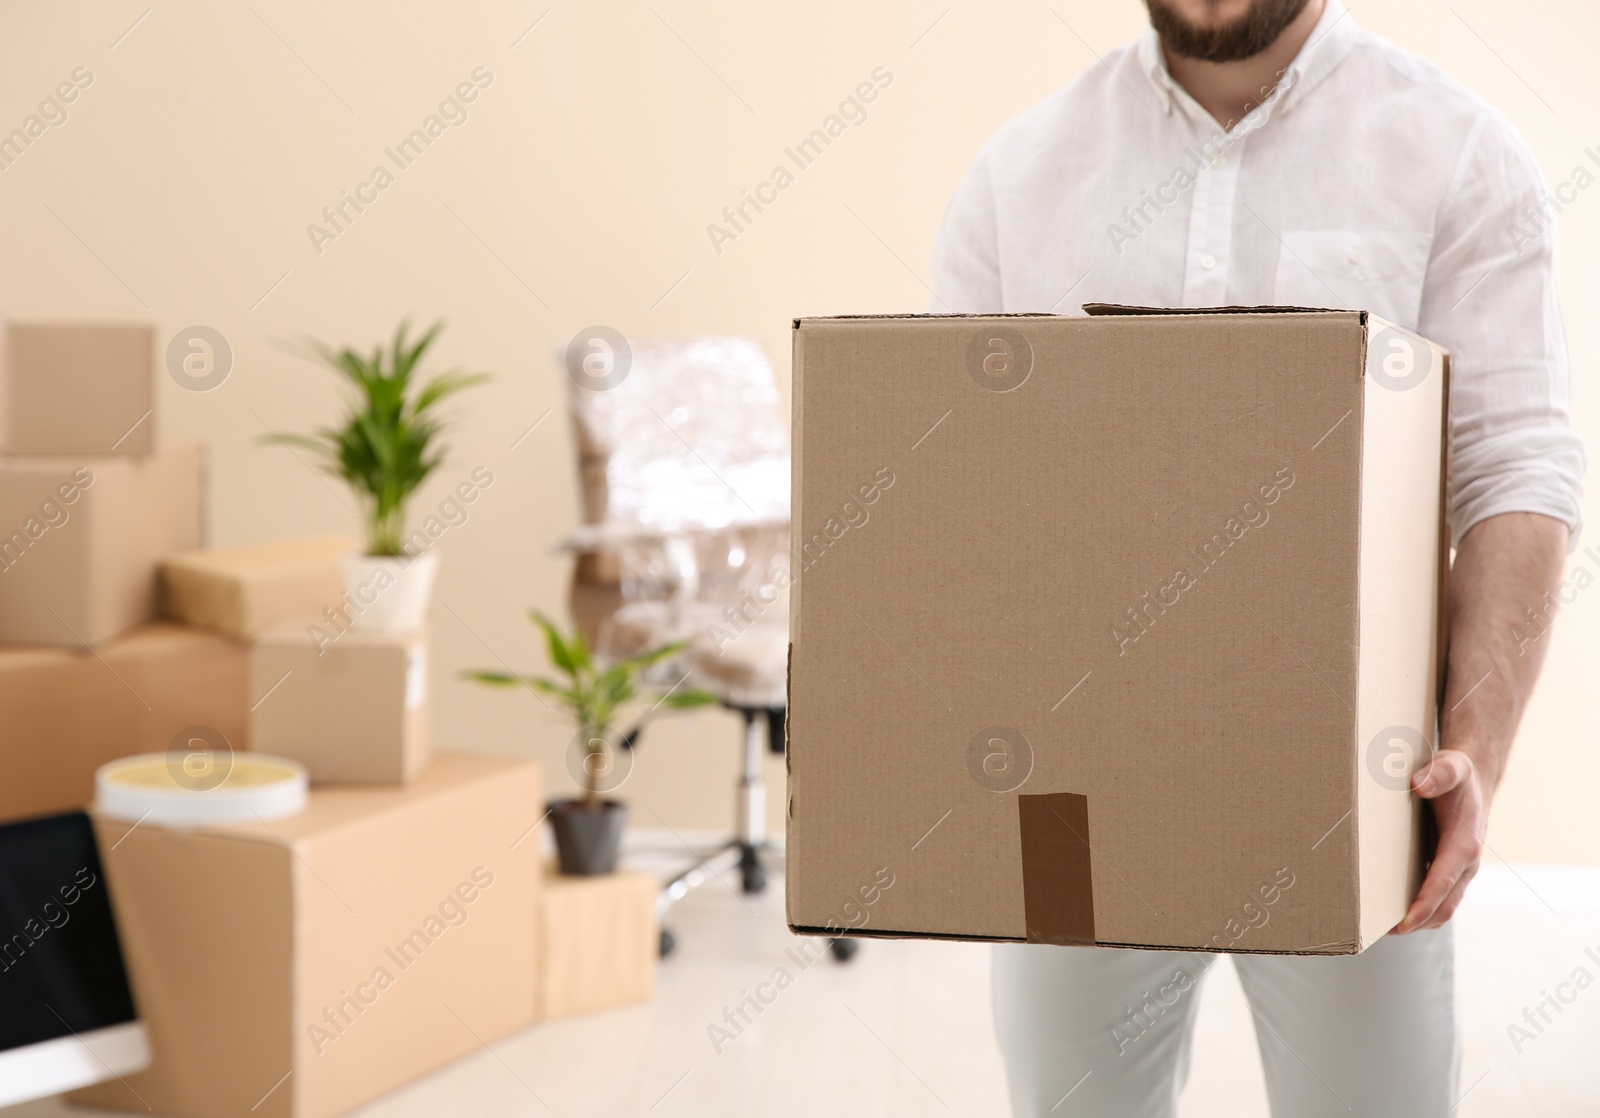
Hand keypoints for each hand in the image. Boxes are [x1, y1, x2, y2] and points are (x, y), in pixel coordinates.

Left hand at [1394, 749, 1487, 932]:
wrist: (1472, 779)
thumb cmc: (1458, 774)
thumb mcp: (1452, 765)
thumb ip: (1439, 773)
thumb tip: (1418, 785)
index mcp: (1464, 843)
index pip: (1443, 882)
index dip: (1424, 904)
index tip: (1404, 922)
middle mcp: (1465, 862)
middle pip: (1444, 905)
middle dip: (1418, 922)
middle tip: (1382, 932)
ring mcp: (1459, 869)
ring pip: (1443, 906)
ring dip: (1419, 920)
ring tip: (1382, 927)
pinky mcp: (1449, 868)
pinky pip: (1438, 896)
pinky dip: (1420, 907)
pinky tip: (1393, 907)